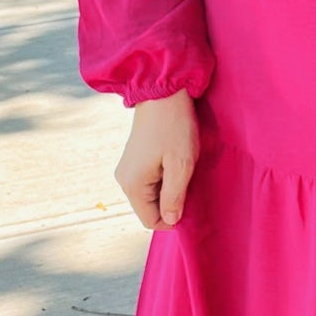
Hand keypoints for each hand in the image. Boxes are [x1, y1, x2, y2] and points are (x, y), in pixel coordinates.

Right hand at [115, 90, 200, 229]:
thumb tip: (171, 221)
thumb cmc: (174, 127)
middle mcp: (124, 180)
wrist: (162, 94)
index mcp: (133, 185)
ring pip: (151, 194)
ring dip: (169, 189)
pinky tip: (175, 161)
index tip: (191, 202)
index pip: (150, 221)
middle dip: (171, 202)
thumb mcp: (181, 165)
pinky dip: (164, 178)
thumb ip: (174, 196)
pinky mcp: (134, 160)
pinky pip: (150, 180)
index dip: (173, 218)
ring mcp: (127, 169)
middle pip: (150, 208)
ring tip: (182, 168)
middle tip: (189, 182)